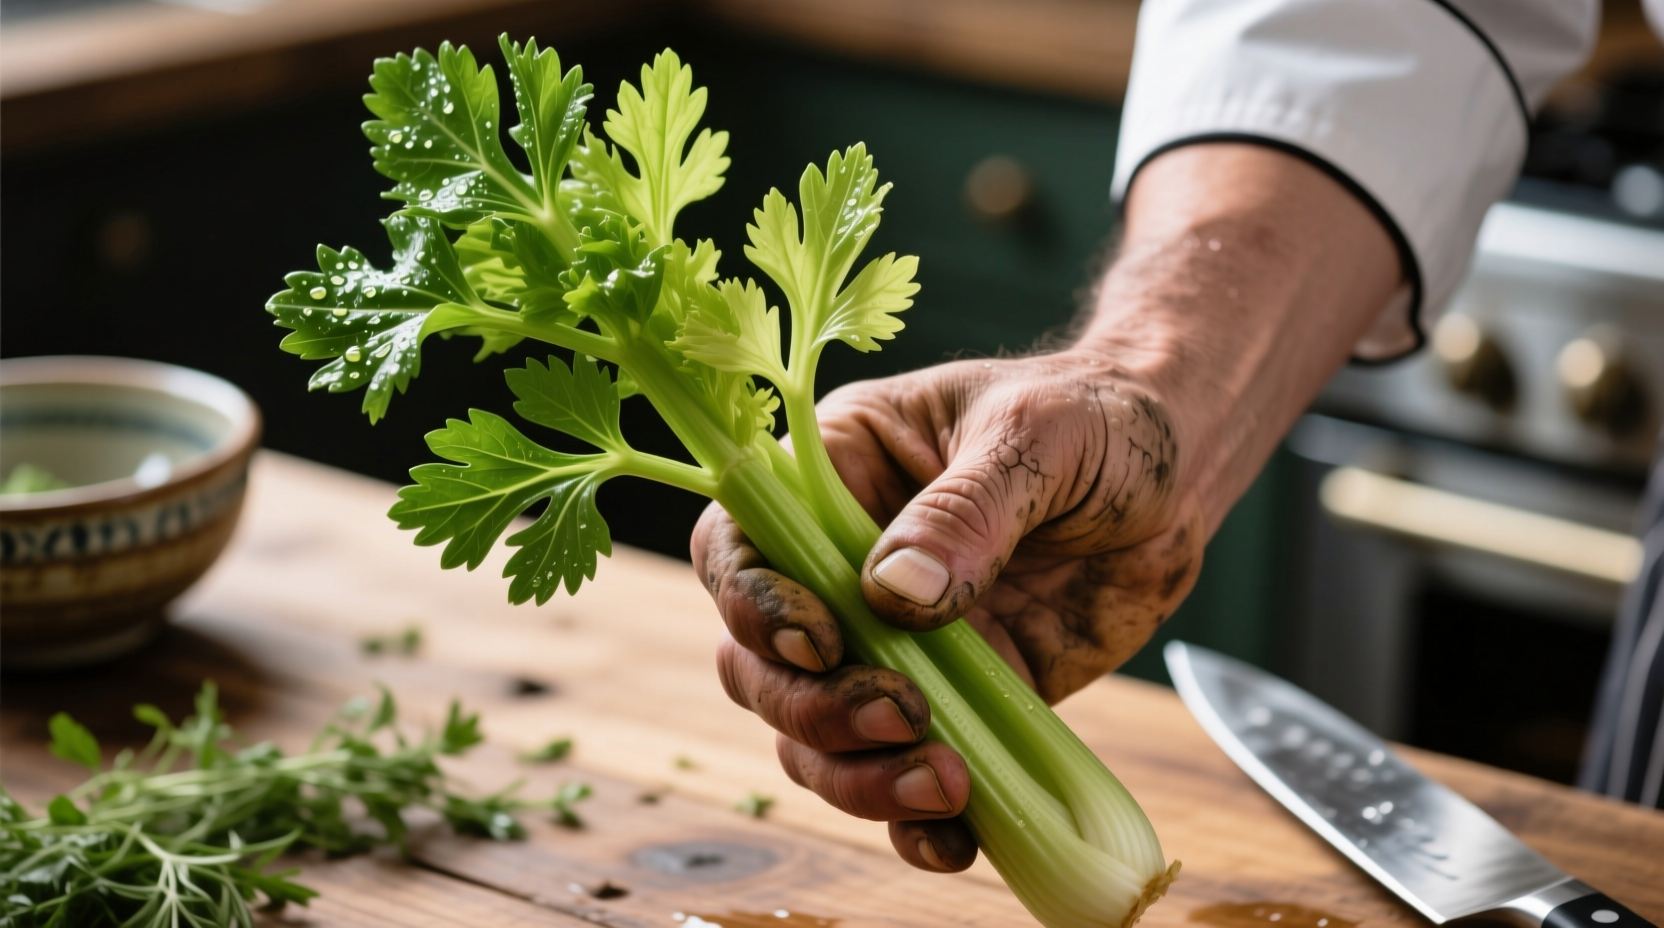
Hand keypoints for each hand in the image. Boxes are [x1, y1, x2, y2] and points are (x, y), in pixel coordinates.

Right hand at [692, 142, 1402, 873]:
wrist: (1178, 478)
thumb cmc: (1098, 420)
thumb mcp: (1036, 438)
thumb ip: (968, 512)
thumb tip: (895, 595)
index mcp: (834, 474)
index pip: (740, 546)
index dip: (756, 604)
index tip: (824, 641)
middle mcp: (838, 567)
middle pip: (761, 662)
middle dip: (814, 708)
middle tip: (901, 716)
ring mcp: (889, 644)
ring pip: (814, 735)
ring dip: (858, 776)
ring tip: (943, 784)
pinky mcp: (952, 702)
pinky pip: (900, 774)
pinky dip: (914, 823)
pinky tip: (957, 840)